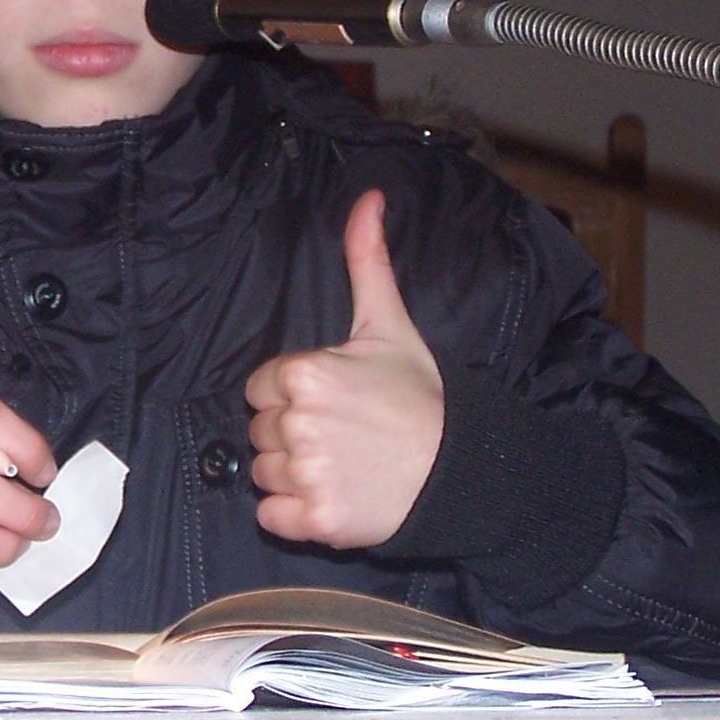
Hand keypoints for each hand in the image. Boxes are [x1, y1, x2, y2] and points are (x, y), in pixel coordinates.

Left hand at [245, 189, 444, 547]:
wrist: (459, 467)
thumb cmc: (419, 396)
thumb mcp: (388, 325)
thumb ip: (366, 261)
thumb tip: (367, 199)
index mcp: (304, 373)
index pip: (261, 387)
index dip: (292, 394)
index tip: (332, 402)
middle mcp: (298, 422)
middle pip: (260, 430)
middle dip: (292, 433)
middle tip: (341, 434)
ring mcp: (306, 474)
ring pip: (263, 473)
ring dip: (291, 475)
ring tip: (339, 464)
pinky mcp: (314, 520)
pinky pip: (270, 516)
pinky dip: (293, 514)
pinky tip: (330, 496)